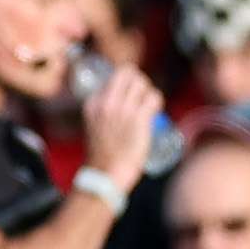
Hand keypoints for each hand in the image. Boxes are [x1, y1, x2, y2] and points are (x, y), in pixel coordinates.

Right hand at [80, 60, 164, 189]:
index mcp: (92, 104)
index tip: (129, 98)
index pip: (113, 78)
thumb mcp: (95, 126)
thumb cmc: (103, 155)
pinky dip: (157, 103)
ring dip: (149, 93)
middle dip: (139, 82)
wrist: (105, 175)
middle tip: (141, 97)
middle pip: (128, 72)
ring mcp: (122, 110)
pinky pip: (154, 97)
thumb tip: (124, 101)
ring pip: (143, 83)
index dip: (126, 86)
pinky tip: (154, 113)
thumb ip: (105, 112)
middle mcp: (105, 103)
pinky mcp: (137, 119)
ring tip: (148, 107)